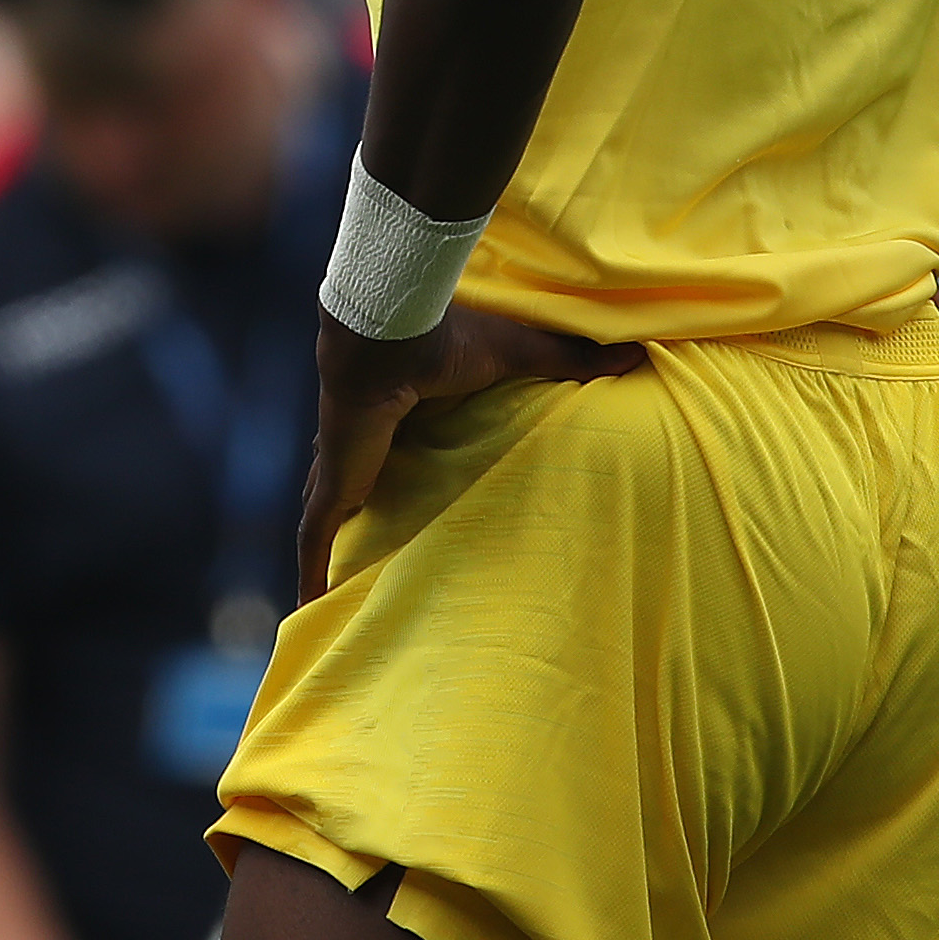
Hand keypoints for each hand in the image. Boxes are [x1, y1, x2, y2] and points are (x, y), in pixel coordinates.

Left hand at [295, 306, 639, 601]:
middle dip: (349, 520)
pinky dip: (308, 571)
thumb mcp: (517, 356)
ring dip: (324, 556)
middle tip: (357, 561)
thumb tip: (633, 355)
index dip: (387, 472)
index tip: (395, 501)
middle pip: (349, 492)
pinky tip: (305, 610)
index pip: (386, 450)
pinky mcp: (335, 485)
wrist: (394, 329)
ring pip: (325, 523)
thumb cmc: (448, 336)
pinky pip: (314, 538)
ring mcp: (342, 467)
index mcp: (394, 414)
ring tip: (325, 599)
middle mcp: (360, 445)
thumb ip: (567, 361)